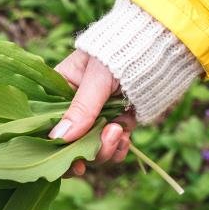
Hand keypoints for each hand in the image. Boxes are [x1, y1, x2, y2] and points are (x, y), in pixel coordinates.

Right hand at [50, 50, 136, 176]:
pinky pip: (112, 147)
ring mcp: (96, 119)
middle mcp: (74, 108)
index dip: (55, 148)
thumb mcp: (97, 78)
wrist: (161, 47)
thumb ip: (80, 108)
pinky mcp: (116, 124)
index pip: (47, 125)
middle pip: (70, 145)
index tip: (72, 162)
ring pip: (92, 150)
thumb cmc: (122, 50)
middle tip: (98, 149)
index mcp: (59, 92)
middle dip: (86, 151)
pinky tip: (126, 137)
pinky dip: (119, 148)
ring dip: (106, 148)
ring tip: (119, 131)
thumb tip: (57, 138)